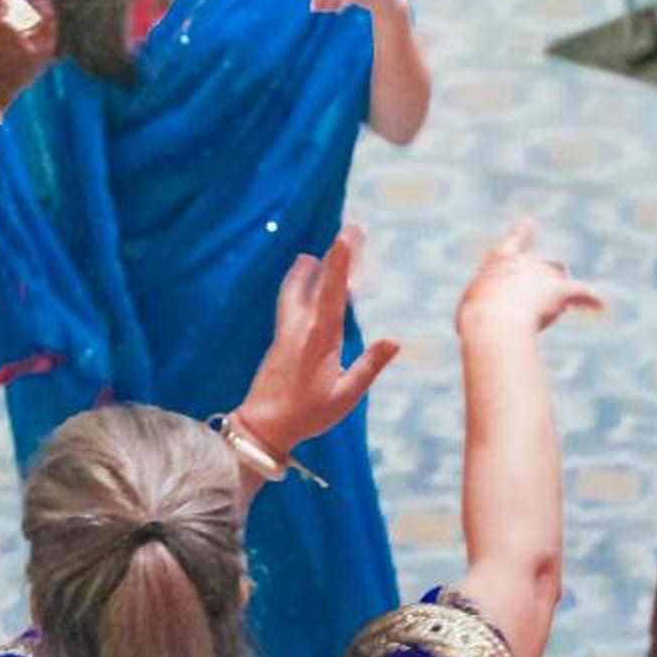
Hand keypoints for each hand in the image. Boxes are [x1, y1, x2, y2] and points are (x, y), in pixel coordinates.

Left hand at [235, 223, 400, 452]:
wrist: (262, 426)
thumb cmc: (307, 414)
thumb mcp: (346, 396)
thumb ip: (369, 366)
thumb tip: (394, 340)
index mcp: (319, 337)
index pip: (333, 291)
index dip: (341, 261)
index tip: (347, 234)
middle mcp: (300, 327)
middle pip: (317, 282)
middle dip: (333, 256)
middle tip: (350, 231)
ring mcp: (287, 332)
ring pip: (296, 290)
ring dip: (307, 270)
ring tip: (312, 255)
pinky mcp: (280, 340)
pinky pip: (291, 303)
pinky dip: (301, 287)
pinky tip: (303, 288)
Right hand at [456, 218, 603, 334]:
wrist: (493, 321)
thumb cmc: (477, 320)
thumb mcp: (470, 314)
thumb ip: (478, 311)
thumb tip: (475, 324)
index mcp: (498, 263)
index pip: (512, 242)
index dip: (522, 232)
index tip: (529, 221)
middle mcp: (523, 261)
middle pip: (542, 260)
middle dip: (546, 273)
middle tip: (543, 298)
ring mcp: (543, 272)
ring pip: (559, 273)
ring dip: (561, 286)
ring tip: (562, 305)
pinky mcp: (562, 288)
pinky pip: (583, 292)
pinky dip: (592, 299)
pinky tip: (602, 307)